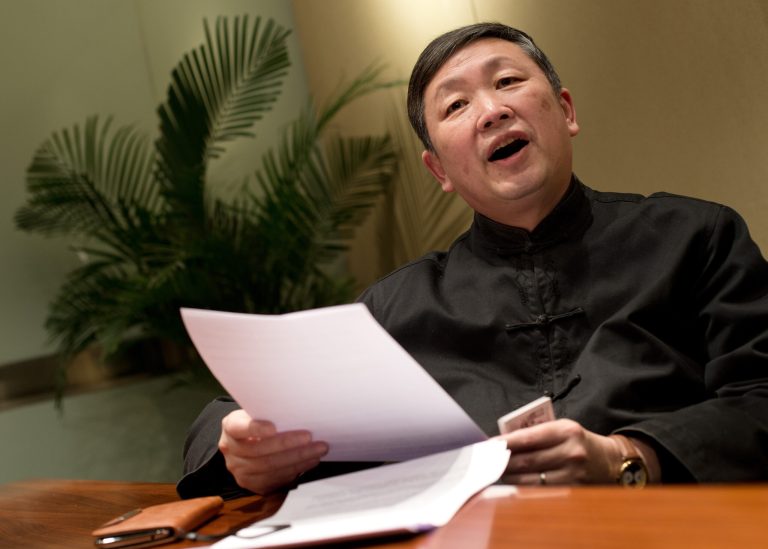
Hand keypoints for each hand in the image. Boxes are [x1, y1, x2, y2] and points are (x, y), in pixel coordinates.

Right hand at [218, 409, 328, 493]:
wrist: (248, 443)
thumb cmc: (259, 422)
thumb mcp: (258, 413)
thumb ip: (270, 413)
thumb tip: (296, 411)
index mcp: (231, 427)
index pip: (239, 428)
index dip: (255, 428)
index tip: (274, 427)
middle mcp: (231, 450)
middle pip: (258, 450)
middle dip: (286, 444)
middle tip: (309, 437)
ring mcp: (240, 470)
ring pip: (269, 466)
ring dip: (297, 458)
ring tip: (317, 448)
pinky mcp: (253, 484)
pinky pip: (276, 478)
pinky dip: (297, 468)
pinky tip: (311, 460)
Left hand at [497, 419, 623, 484]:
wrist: (611, 461)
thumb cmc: (578, 441)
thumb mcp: (561, 428)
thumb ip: (536, 433)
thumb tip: (504, 442)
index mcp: (565, 431)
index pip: (528, 438)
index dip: (505, 443)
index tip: (488, 445)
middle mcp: (570, 452)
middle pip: (527, 461)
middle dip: (503, 462)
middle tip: (486, 462)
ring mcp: (573, 474)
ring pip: (532, 479)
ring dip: (510, 478)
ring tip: (496, 473)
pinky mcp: (573, 490)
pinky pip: (542, 491)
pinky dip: (524, 488)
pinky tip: (513, 484)